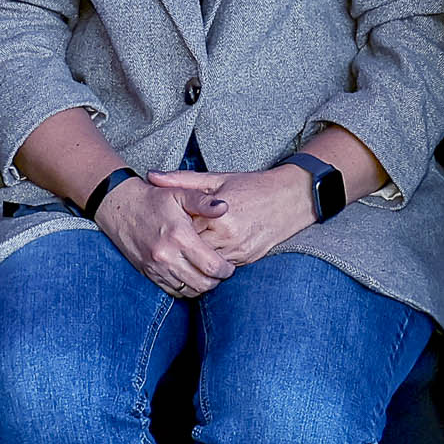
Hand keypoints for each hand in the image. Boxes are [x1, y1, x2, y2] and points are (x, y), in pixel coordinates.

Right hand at [97, 181, 233, 297]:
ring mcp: (155, 267)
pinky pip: (172, 291)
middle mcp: (166, 255)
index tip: (229, 265)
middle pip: (202, 283)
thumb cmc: (153, 199)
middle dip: (216, 280)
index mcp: (179, 236)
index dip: (226, 270)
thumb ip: (204, 201)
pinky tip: (191, 277)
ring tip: (207, 275)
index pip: (211, 266)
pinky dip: (185, 289)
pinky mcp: (148, 273)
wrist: (119, 207)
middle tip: (221, 272)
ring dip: (202, 286)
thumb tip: (224, 207)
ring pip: (188, 291)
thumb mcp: (180, 192)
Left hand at [149, 166, 316, 267]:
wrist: (292, 198)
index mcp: (218, 215)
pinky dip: (212, 261)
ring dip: (195, 258)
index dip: (172, 228)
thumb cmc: (253, 185)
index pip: (184, 230)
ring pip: (206, 263)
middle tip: (168, 240)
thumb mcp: (217, 178)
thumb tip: (152, 176)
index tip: (163, 224)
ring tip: (183, 249)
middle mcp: (228, 237)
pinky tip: (205, 253)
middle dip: (181, 246)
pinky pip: (223, 267)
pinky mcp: (248, 260)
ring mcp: (239, 251)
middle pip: (192, 250)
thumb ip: (182, 180)